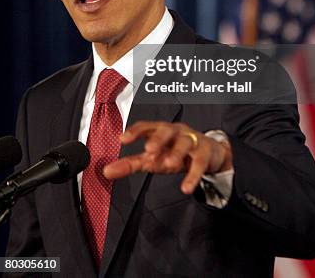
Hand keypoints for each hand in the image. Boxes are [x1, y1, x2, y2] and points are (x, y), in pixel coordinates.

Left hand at [103, 120, 232, 193]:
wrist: (208, 153)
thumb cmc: (175, 152)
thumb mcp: (153, 158)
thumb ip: (130, 164)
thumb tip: (106, 171)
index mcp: (161, 131)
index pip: (147, 126)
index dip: (135, 131)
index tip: (123, 139)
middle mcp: (176, 132)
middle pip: (166, 130)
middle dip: (158, 138)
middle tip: (149, 150)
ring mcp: (192, 140)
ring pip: (185, 142)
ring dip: (177, 153)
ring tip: (169, 164)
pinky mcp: (205, 152)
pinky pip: (199, 162)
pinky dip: (193, 175)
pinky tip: (186, 187)